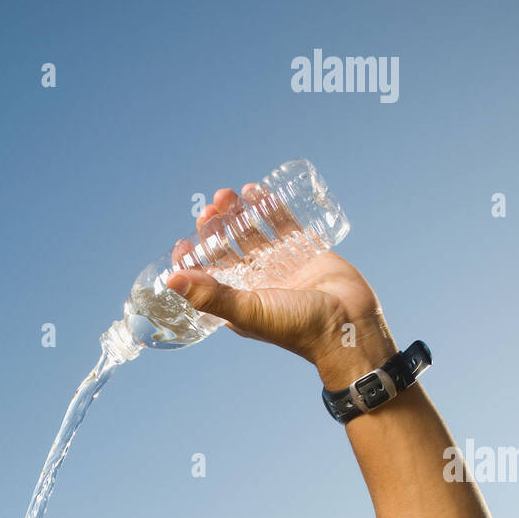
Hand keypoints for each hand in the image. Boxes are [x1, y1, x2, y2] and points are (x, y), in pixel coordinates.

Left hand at [163, 184, 397, 387]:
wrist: (348, 324)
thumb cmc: (297, 326)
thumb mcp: (248, 310)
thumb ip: (210, 295)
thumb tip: (170, 280)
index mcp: (239, 302)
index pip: (208, 278)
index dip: (193, 260)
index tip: (183, 242)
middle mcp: (257, 283)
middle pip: (229, 250)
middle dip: (216, 229)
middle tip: (208, 210)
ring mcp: (281, 265)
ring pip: (253, 233)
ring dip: (237, 214)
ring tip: (226, 195)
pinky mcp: (305, 250)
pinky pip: (283, 224)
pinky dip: (268, 207)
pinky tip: (254, 191)